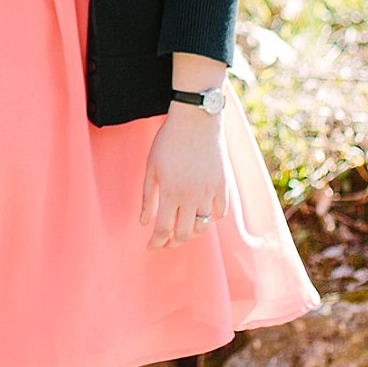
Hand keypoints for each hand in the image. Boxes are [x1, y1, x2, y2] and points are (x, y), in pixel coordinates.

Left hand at [140, 108, 231, 249]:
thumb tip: (144, 222)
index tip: (150, 247)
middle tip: (165, 241)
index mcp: (171, 192)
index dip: (156, 243)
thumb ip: (147, 197)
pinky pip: (220, 212)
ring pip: (203, 226)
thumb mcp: (151, 167)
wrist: (197, 119)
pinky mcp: (223, 185)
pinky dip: (210, 218)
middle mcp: (192, 196)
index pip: (163, 229)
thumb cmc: (169, 141)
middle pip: (184, 234)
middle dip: (172, 242)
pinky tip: (201, 214)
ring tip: (182, 229)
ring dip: (191, 233)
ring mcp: (210, 191)